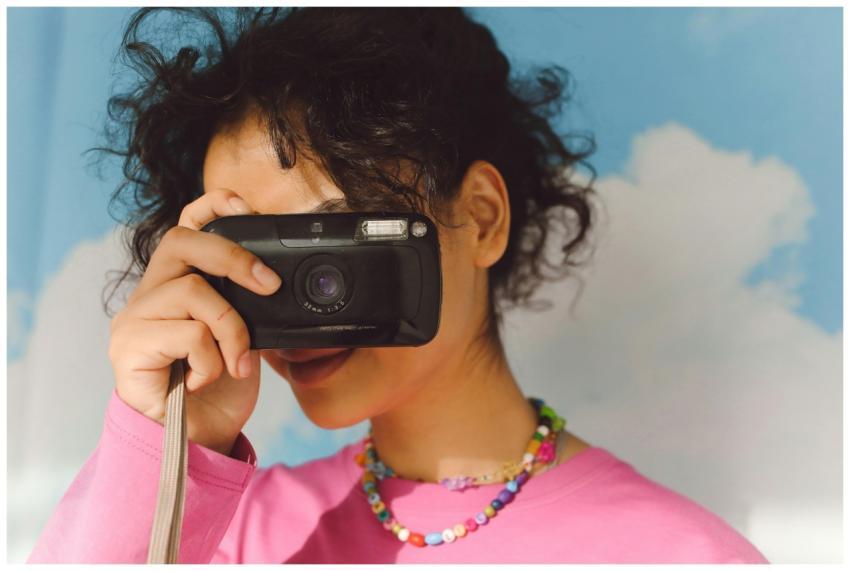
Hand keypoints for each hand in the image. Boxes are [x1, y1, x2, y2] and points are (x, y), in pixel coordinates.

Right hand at [108, 190, 280, 454]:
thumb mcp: (244, 336)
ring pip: (193, 290)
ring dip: (231, 328)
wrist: (195, 440)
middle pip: (183, 241)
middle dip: (235, 258)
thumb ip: (247, 305)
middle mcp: (150, 293)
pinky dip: (210, 359)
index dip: (212, 206)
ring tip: (236, 362)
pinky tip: (202, 378)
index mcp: (178, 284)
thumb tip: (275, 281)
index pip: (185, 227)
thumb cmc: (218, 388)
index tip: (245, 205)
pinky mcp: (128, 346)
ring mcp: (135, 317)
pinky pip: (186, 333)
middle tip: (270, 285)